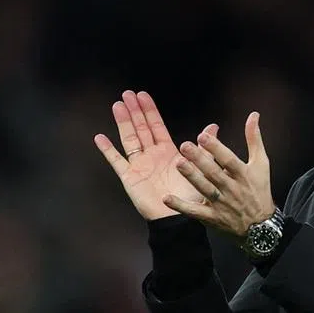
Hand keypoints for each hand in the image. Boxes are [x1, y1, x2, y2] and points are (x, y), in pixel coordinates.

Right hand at [94, 90, 217, 219]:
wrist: (178, 218)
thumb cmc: (191, 196)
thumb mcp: (201, 168)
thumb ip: (204, 148)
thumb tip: (213, 127)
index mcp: (167, 152)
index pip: (156, 126)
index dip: (149, 110)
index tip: (142, 95)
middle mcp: (152, 156)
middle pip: (140, 128)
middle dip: (134, 111)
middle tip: (127, 94)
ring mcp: (139, 165)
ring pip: (129, 139)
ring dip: (123, 123)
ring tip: (117, 106)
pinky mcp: (130, 178)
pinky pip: (117, 161)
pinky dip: (108, 150)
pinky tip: (100, 138)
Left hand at [164, 111, 275, 237]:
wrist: (260, 227)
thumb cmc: (259, 190)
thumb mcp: (261, 163)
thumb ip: (254, 139)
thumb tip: (253, 115)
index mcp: (243, 174)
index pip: (228, 159)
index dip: (216, 148)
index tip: (203, 135)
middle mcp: (232, 189)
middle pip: (214, 173)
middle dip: (200, 159)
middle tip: (184, 145)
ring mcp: (221, 204)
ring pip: (204, 189)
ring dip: (191, 177)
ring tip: (178, 164)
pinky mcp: (212, 218)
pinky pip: (195, 212)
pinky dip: (181, 206)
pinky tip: (167, 199)